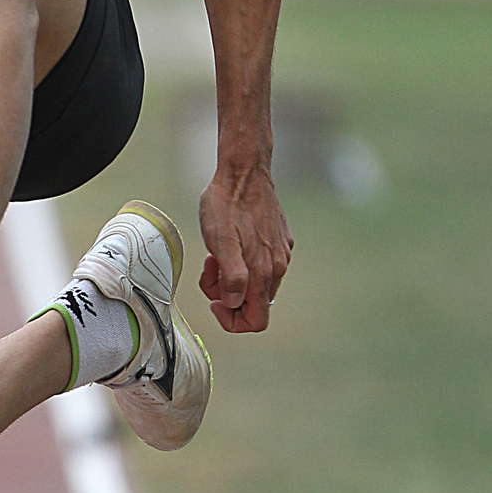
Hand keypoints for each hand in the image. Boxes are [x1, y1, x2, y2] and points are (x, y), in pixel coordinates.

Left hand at [198, 160, 292, 334]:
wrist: (244, 171)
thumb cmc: (227, 203)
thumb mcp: (219, 242)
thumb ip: (231, 277)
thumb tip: (235, 301)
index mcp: (263, 272)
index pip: (255, 321)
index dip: (232, 320)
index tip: (215, 301)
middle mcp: (277, 267)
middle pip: (253, 304)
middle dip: (228, 295)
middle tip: (211, 270)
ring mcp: (280, 254)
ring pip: (256, 285)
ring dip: (233, 277)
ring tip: (216, 254)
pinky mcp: (280, 241)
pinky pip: (261, 266)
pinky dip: (243, 262)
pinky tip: (230, 242)